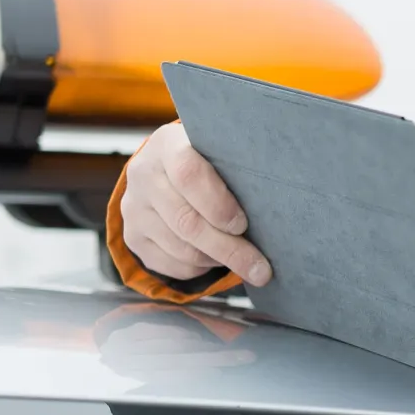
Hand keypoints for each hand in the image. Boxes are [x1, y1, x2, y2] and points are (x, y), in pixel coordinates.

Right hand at [119, 122, 271, 285]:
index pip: (189, 175)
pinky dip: (200, 267)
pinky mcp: (132, 236)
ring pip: (181, 248)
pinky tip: (216, 258)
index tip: (243, 224)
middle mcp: (143, 175)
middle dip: (229, 248)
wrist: (164, 166)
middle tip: (261, 268)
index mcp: (168, 145)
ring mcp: (134, 208)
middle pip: (186, 221)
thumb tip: (281, 196)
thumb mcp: (220, 149)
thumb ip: (239, 164)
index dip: (218, 204)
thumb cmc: (209, 158)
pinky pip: (171, 264)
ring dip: (218, 260)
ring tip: (245, 261)